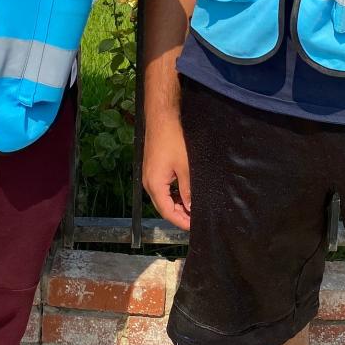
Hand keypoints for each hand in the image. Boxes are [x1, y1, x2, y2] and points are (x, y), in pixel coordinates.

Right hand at [143, 113, 190, 230]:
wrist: (161, 118)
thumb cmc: (172, 139)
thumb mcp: (185, 167)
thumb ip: (188, 190)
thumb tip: (191, 208)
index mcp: (155, 185)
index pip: (167, 212)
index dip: (181, 221)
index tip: (194, 226)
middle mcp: (148, 183)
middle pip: (163, 207)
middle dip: (179, 215)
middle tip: (195, 218)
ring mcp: (149, 175)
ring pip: (163, 198)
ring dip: (176, 204)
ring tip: (192, 207)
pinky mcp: (152, 169)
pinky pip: (162, 188)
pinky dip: (172, 194)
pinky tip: (184, 193)